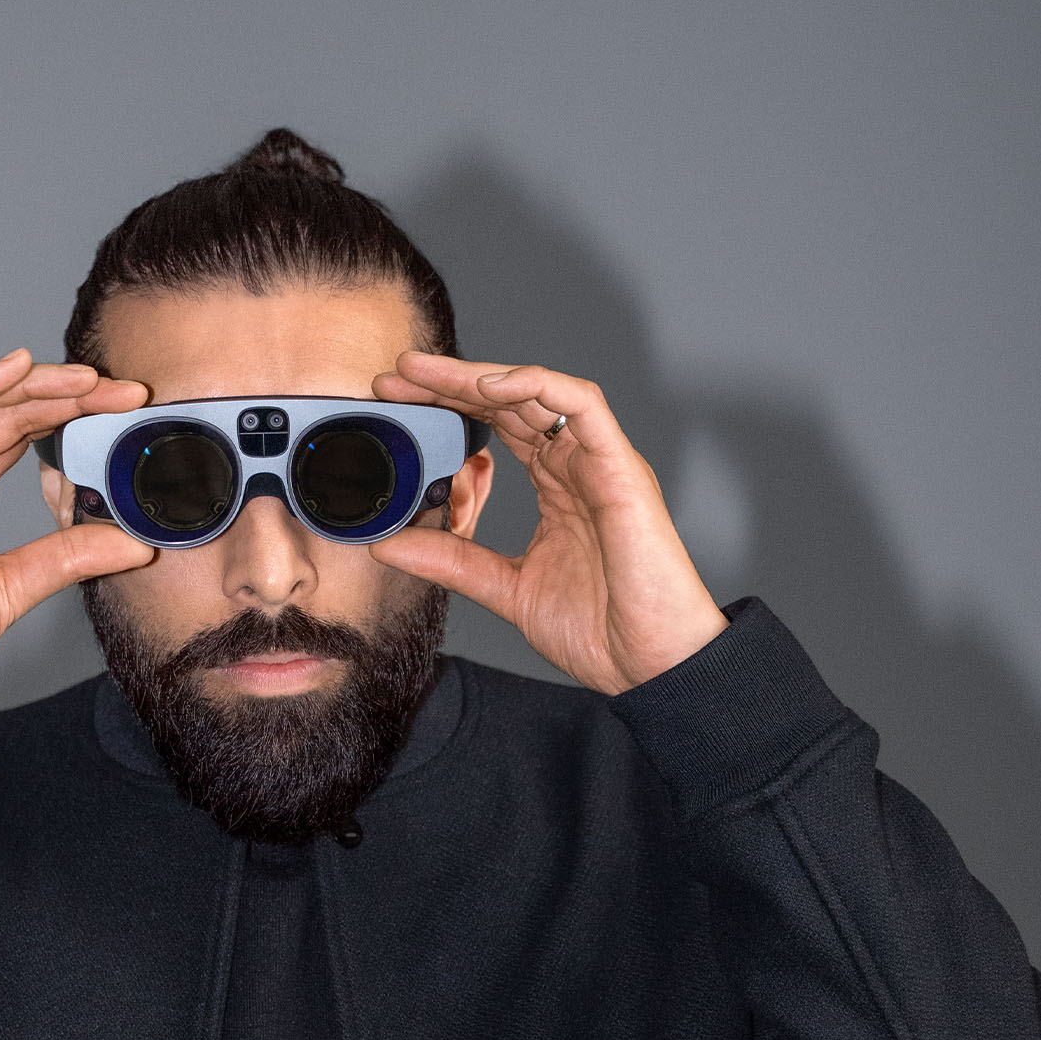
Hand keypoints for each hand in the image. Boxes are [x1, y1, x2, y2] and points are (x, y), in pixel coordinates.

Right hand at [0, 351, 153, 714]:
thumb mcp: (12, 589)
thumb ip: (67, 558)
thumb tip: (132, 545)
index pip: (20, 429)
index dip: (70, 412)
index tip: (124, 410)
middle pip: (3, 404)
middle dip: (65, 392)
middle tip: (122, 391)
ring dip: (30, 382)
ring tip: (84, 379)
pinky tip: (16, 369)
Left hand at [368, 353, 726, 695]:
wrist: (650, 666)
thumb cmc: (602, 629)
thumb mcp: (507, 589)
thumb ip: (453, 562)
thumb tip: (390, 544)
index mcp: (557, 486)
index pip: (498, 425)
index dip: (450, 406)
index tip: (398, 402)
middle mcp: (578, 464)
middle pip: (512, 400)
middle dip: (452, 382)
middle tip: (397, 376)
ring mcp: (601, 463)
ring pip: (541, 391)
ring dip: (480, 376)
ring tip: (426, 374)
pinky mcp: (621, 469)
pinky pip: (583, 405)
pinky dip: (537, 386)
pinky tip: (488, 388)